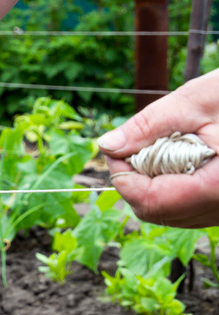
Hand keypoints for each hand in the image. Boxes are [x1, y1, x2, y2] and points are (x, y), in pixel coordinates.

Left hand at [99, 68, 218, 227]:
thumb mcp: (197, 101)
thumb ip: (148, 126)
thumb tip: (107, 145)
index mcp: (218, 187)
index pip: (149, 201)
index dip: (122, 175)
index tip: (117, 148)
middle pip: (154, 211)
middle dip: (136, 179)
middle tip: (141, 143)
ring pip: (169, 213)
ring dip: (153, 183)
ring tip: (169, 146)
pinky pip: (188, 209)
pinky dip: (173, 186)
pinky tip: (184, 157)